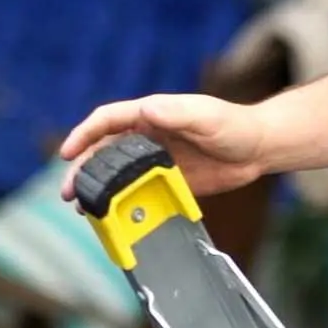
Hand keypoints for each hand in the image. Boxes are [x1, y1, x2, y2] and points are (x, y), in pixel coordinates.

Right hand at [57, 93, 267, 202]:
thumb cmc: (234, 124)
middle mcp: (148, 136)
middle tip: (69, 191)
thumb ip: (176, 113)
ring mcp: (156, 161)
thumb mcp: (204, 115)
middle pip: (104, 151)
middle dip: (83, 169)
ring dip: (98, 189)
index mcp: (150, 115)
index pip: (107, 121)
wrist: (259, 148)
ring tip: (82, 207)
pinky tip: (113, 218)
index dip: (84, 134)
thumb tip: (146, 109)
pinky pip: (139, 192)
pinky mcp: (168, 182)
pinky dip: (123, 204)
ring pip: (117, 174)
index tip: (68, 152)